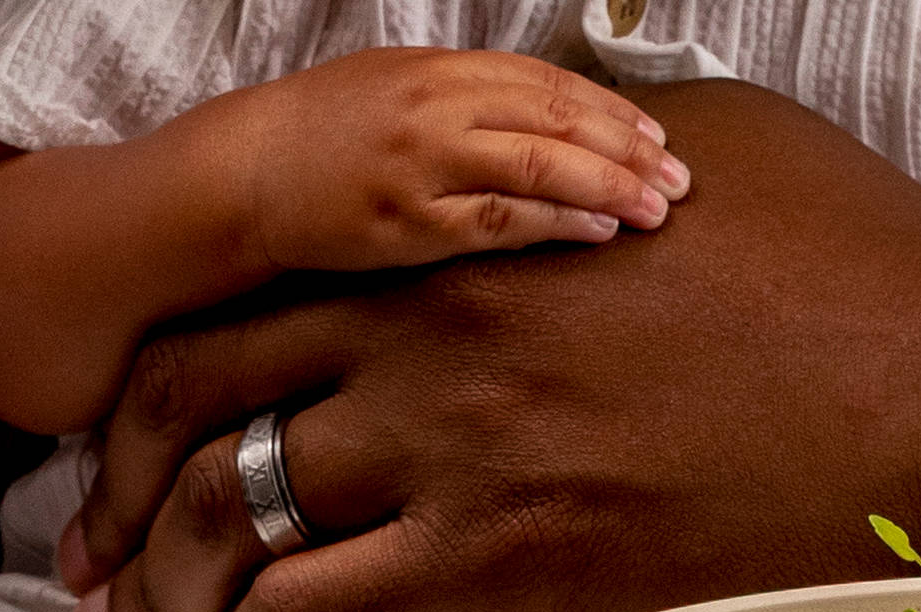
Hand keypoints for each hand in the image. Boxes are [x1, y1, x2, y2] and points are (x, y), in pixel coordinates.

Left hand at [62, 80, 920, 611]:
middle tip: (98, 541)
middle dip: (121, 485)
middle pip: (192, 408)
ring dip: (172, 578)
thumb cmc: (849, 261)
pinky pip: (329, 609)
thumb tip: (527, 152)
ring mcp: (463, 454)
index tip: (129, 425)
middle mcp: (429, 337)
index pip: (235, 298)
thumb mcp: (688, 147)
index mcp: (452, 232)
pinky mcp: (515, 567)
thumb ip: (565, 158)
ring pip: (239, 520)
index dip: (153, 371)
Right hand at [179, 47, 687, 272]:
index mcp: (441, 71)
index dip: (612, 112)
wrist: (241, 175)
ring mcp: (426, 165)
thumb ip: (464, 98)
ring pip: (542, 168)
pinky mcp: (408, 223)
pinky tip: (597, 231)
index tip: (656, 137)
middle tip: (679, 180)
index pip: (550, 85)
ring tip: (656, 211)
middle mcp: (439, 109)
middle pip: (560, 122)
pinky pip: (500, 221)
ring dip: (609, 187)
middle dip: (629, 150)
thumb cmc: (315, 137)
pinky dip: (556, 223)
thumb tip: (537, 120)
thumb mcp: (394, 88)